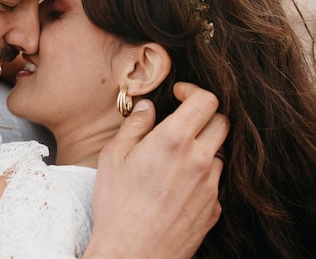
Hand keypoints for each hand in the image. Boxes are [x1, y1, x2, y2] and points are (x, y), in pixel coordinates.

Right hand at [83, 82, 227, 258]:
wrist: (133, 252)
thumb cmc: (117, 204)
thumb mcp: (113, 156)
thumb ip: (135, 125)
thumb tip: (148, 107)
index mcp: (174, 140)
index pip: (204, 101)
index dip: (193, 91)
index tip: (179, 94)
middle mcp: (199, 160)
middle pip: (221, 122)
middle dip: (203, 115)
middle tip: (180, 121)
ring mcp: (210, 186)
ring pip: (218, 153)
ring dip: (202, 147)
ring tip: (174, 158)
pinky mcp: (214, 209)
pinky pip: (214, 182)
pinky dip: (200, 176)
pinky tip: (176, 186)